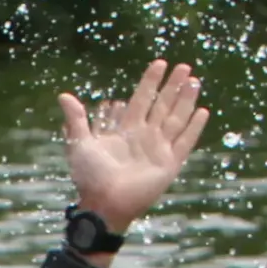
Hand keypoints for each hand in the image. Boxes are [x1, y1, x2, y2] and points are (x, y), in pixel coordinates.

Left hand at [59, 59, 207, 232]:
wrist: (104, 204)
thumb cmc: (90, 177)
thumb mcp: (80, 145)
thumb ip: (76, 120)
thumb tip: (63, 95)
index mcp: (125, 130)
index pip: (142, 99)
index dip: (151, 82)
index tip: (160, 63)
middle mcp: (144, 136)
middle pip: (163, 105)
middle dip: (173, 86)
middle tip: (184, 66)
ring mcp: (158, 149)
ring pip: (176, 118)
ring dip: (186, 100)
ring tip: (195, 81)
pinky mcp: (170, 163)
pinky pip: (185, 142)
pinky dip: (194, 127)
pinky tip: (203, 111)